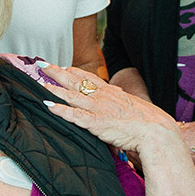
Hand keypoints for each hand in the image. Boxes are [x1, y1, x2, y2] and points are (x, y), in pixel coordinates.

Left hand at [41, 64, 178, 154]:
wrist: (156, 131)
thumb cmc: (146, 122)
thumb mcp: (131, 107)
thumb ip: (119, 104)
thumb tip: (115, 104)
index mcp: (111, 93)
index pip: (88, 77)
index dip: (73, 71)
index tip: (62, 67)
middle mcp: (102, 97)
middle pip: (75, 80)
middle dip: (57, 72)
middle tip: (42, 64)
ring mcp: (98, 109)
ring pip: (71, 95)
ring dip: (54, 89)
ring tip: (39, 84)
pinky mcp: (96, 123)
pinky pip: (74, 115)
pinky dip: (60, 110)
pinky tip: (48, 106)